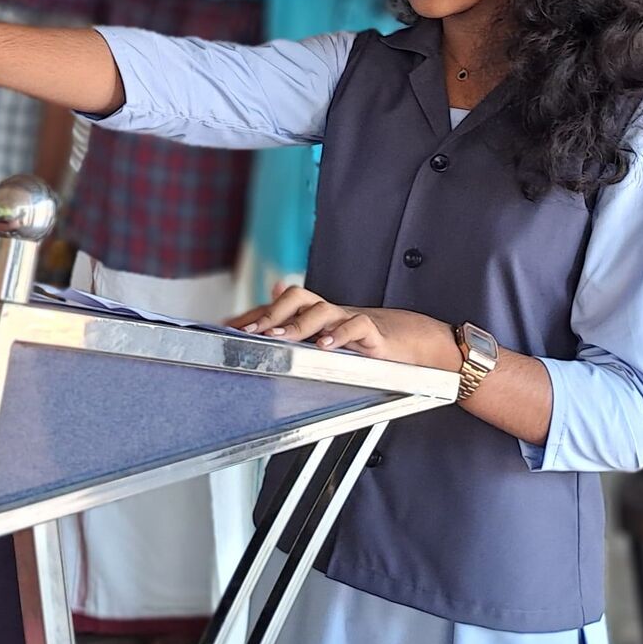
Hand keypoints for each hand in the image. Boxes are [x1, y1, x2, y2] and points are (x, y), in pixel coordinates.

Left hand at [226, 282, 458, 369]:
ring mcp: (351, 319)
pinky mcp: (375, 333)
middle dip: (273, 314)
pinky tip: (325, 346)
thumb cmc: (366, 342)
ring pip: (323, 309)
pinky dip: (340, 334)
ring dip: (299, 324)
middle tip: (253, 333)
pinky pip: (358, 325)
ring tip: (282, 340)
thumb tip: (261, 321)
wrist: (414, 340)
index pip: (279, 307)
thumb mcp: (328, 339)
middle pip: (298, 297)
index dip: (254, 314)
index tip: (228, 328)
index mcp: (316, 315)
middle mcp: (330, 313)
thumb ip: (297, 331)